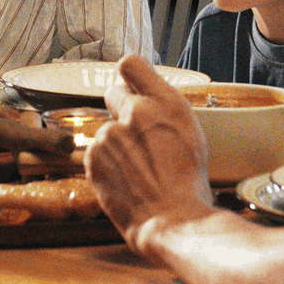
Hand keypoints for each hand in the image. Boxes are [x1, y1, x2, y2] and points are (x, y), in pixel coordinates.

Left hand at [87, 54, 214, 254]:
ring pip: (106, 129)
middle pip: (113, 93)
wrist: (173, 220)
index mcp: (166, 102)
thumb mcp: (190, 133)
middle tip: (136, 136)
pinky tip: (124, 180)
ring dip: (115, 144)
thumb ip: (163, 109)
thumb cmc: (188, 182)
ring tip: (136, 170)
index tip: (131, 88)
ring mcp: (111, 134)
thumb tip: (145, 98)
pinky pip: (95, 152)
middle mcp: (136, 111)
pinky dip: (105, 164)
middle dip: (121, 110)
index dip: (129, 76)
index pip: (131, 64)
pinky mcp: (93, 157)